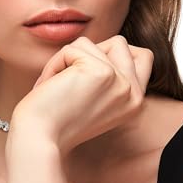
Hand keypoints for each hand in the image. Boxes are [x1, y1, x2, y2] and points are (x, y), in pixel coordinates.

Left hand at [11, 35, 153, 155]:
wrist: (38, 139)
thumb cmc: (57, 122)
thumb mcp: (95, 100)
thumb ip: (110, 76)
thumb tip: (111, 43)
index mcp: (135, 102)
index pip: (143, 56)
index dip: (114, 54)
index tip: (87, 73)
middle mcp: (133, 93)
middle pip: (119, 43)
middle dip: (89, 53)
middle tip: (71, 80)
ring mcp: (120, 82)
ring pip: (90, 43)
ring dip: (65, 60)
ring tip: (57, 87)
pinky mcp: (101, 72)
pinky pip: (72, 48)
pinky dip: (54, 64)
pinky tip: (50, 87)